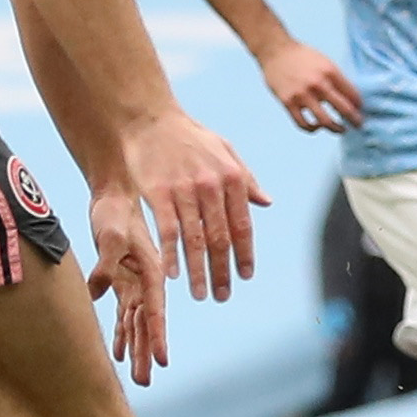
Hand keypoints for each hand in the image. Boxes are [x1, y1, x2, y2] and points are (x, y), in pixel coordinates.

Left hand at [84, 192, 171, 385]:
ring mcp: (134, 283)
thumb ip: (105, 264)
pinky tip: (118, 353)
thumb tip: (97, 293)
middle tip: (144, 380)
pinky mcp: (120, 281)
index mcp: (153, 273)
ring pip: (135, 323)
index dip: (157, 337)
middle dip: (145, 352)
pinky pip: (122, 313)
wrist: (113, 194)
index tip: (161, 360)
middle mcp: (147, 282)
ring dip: (135, 348)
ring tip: (135, 376)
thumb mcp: (112, 234)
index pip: (155, 311)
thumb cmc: (115, 210)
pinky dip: (121, 333)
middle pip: (146, 324)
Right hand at [118, 111, 267, 301]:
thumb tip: (267, 203)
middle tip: (223, 296)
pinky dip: (172, 255)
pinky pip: (168, 231)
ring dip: (199, 272)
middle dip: (223, 272)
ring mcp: (184, 190)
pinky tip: (173, 275)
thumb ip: (246, 179)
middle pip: (221, 239)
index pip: (243, 226)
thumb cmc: (190, 137)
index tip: (246, 276)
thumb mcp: (226, 152)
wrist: (150, 120)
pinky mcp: (158, 193)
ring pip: (195, 240)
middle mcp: (212, 187)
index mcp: (233, 178)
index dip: (245, 254)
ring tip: (201, 295)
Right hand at [257, 38, 363, 132]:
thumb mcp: (325, 62)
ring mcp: (302, 95)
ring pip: (325, 121)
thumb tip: (351, 99)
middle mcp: (318, 84)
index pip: (352, 94)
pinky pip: (303, 123)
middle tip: (359, 125)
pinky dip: (313, 129)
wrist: (275, 51)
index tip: (361, 110)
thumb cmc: (303, 57)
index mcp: (330, 72)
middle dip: (355, 120)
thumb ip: (336, 79)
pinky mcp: (288, 102)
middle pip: (343, 109)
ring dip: (336, 128)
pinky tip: (317, 126)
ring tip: (341, 129)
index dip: (360, 105)